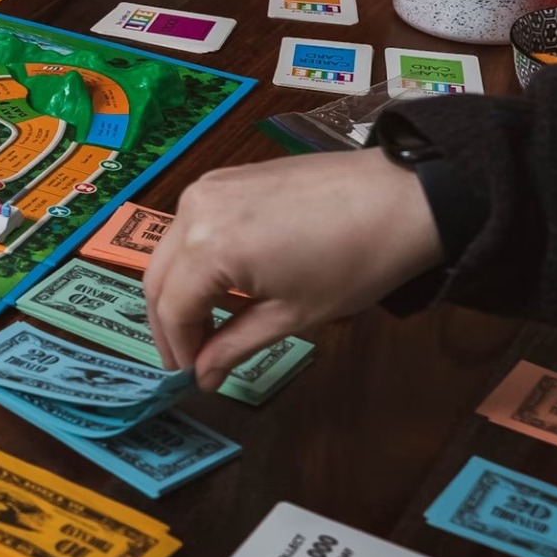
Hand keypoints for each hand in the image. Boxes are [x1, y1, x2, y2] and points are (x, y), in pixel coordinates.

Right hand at [143, 149, 444, 390]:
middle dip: (168, 324)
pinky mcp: (221, 178)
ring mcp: (204, 189)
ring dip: (178, 291)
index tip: (192, 377)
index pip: (172, 309)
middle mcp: (192, 212)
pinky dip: (193, 259)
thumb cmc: (353, 263)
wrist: (399, 197)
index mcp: (209, 249)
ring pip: (168, 251)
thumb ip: (236, 345)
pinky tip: (219, 283)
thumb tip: (204, 377)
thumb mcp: (293, 315)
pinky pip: (188, 225)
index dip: (179, 349)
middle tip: (189, 359)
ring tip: (205, 325)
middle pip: (157, 278)